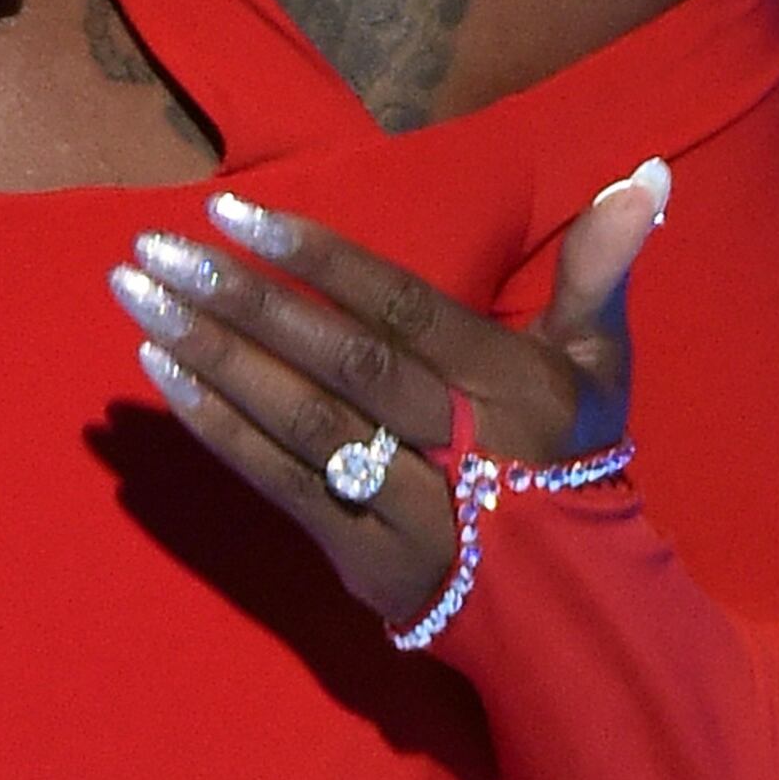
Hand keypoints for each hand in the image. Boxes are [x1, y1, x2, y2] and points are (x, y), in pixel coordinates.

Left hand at [103, 160, 671, 626]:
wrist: (577, 608)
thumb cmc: (571, 462)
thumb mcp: (599, 366)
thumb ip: (599, 268)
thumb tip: (641, 171)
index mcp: (511, 386)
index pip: (401, 309)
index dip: (318, 260)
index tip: (233, 212)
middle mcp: (458, 443)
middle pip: (338, 363)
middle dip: (241, 302)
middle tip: (155, 249)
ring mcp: (408, 507)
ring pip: (298, 423)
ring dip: (210, 357)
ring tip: (137, 298)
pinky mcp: (364, 558)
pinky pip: (279, 484)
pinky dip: (217, 429)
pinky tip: (160, 374)